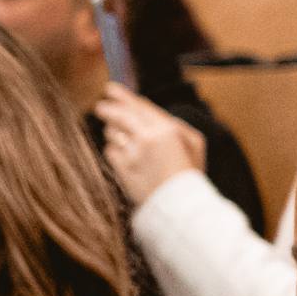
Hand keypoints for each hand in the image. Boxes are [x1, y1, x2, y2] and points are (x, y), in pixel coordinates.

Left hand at [91, 88, 207, 206]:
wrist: (181, 206)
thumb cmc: (190, 174)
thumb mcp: (195, 144)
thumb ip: (177, 125)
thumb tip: (159, 114)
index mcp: (167, 129)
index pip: (138, 106)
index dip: (122, 96)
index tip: (110, 90)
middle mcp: (147, 139)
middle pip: (119, 115)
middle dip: (107, 109)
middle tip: (101, 106)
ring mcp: (133, 154)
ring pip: (112, 133)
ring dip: (113, 131)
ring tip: (118, 133)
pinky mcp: (122, 169)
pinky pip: (110, 152)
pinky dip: (114, 150)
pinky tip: (123, 153)